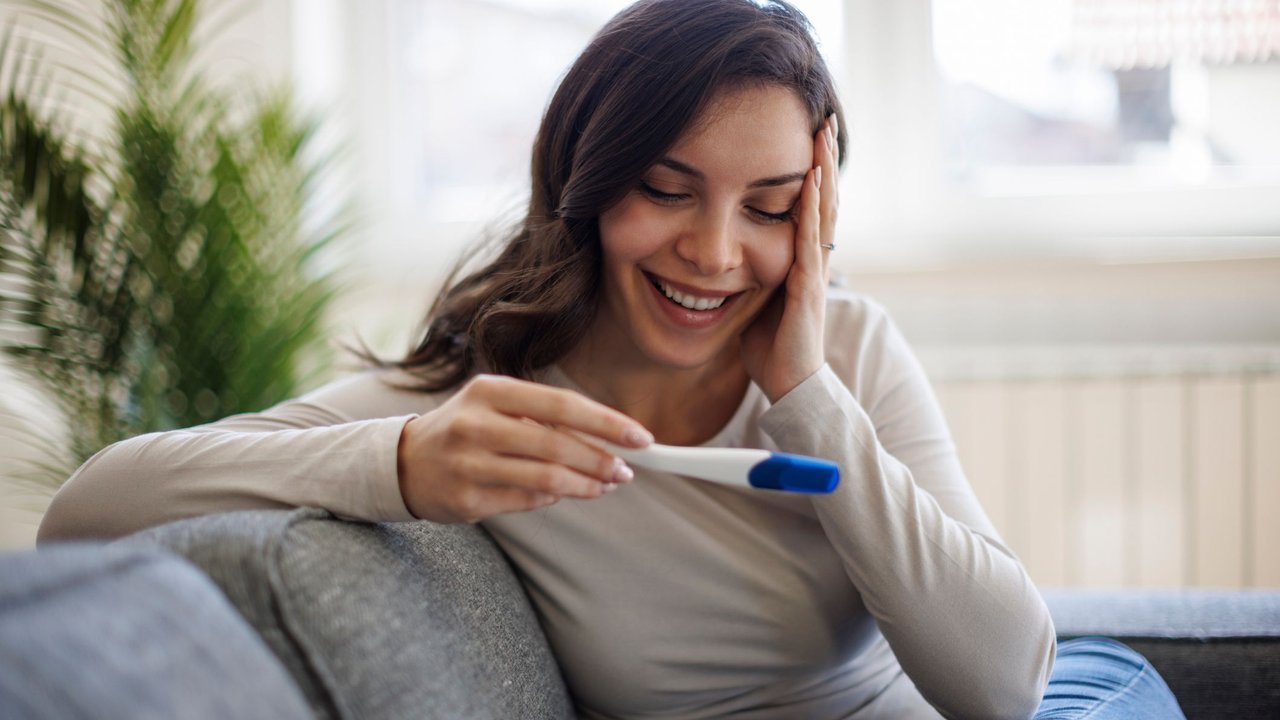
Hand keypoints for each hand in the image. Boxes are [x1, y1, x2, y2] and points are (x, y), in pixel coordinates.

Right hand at [396, 374, 653, 522]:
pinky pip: (526, 502)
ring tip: (606, 485)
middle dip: (602, 461)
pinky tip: (565, 493)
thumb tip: (608, 438)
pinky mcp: (466, 499)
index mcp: (490, 391)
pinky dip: (554, 498)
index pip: (562, 405)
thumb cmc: (465, 428)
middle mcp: (476, 425)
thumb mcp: (496, 405)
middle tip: (626, 471)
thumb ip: (544, 417)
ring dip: (586, 485)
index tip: (641, 438)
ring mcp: (469, 464)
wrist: (404, 462)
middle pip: (558, 446)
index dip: (607, 423)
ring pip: (547, 479)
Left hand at [740, 113, 838, 402]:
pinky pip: (810, 241)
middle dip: (824, 157)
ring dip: (823, 171)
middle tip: (824, 117)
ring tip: (823, 135)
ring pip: (823, 211)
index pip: (809, 203)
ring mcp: (814, 270)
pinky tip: (812, 182)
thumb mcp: (753, 299)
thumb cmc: (769, 346)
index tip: (808, 132)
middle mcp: (813, 258)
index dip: (811, 168)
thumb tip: (718, 258)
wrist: (788, 384)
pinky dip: (811, 209)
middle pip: (823, 197)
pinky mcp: (808, 288)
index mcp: (801, 259)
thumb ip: (745, 274)